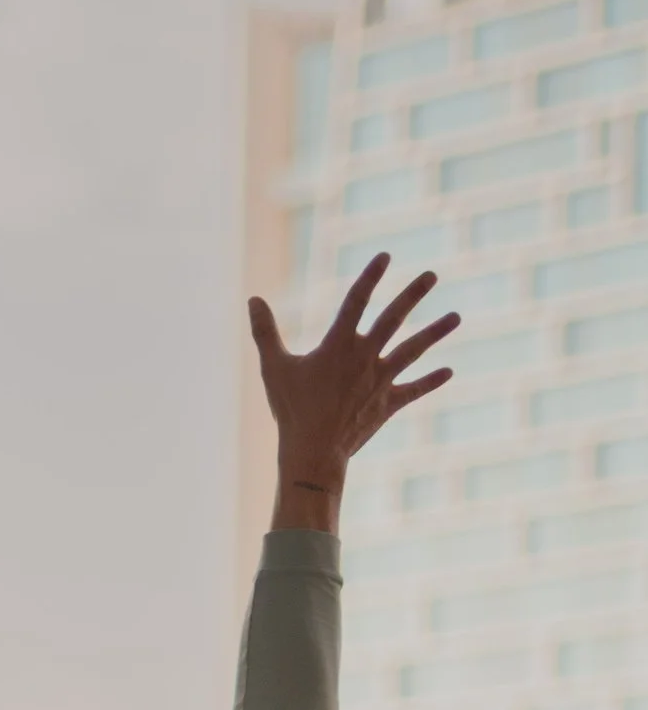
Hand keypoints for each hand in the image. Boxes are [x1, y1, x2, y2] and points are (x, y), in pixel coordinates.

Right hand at [250, 256, 455, 502]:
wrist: (313, 453)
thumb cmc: (291, 410)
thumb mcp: (273, 367)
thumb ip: (265, 331)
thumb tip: (253, 299)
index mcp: (338, 344)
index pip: (357, 301)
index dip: (370, 276)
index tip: (385, 256)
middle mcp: (365, 357)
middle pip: (394, 319)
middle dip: (413, 295)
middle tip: (432, 275)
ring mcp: (380, 381)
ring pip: (413, 350)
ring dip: (435, 332)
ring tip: (456, 317)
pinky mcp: (387, 405)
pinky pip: (413, 390)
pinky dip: (430, 381)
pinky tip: (449, 371)